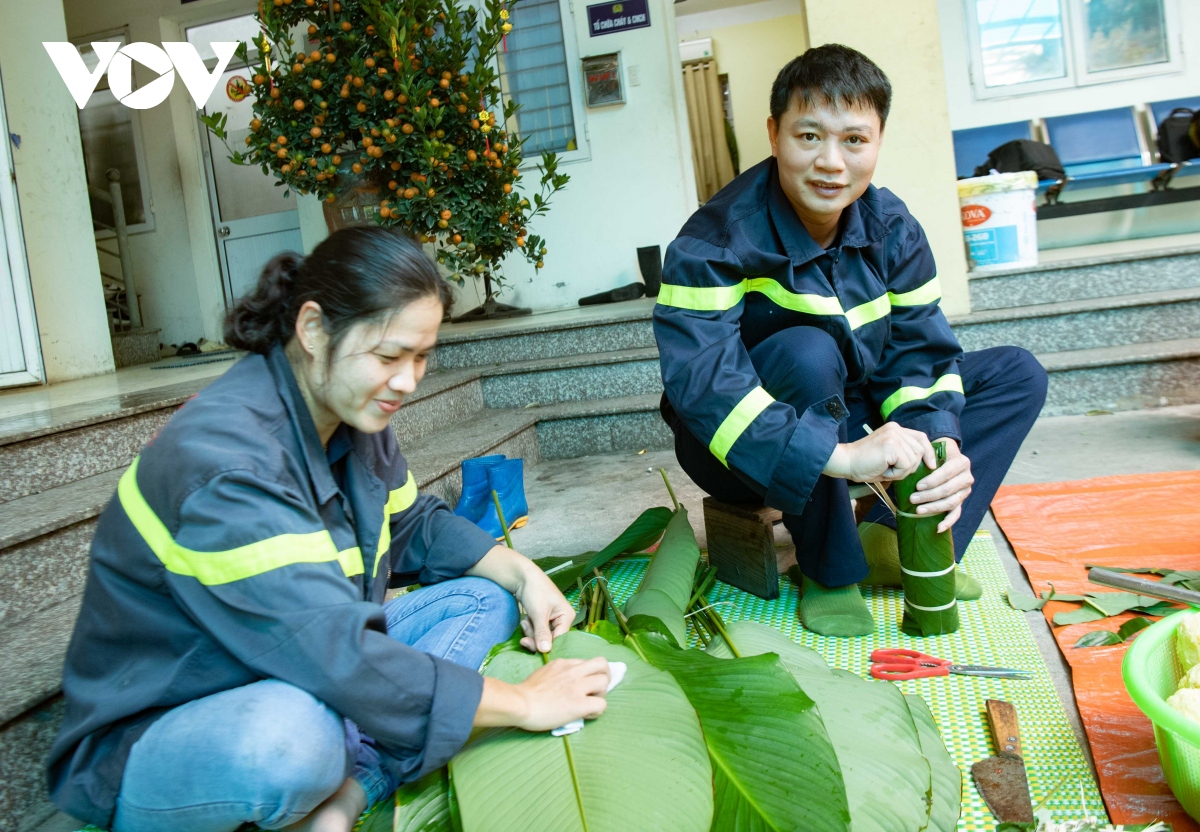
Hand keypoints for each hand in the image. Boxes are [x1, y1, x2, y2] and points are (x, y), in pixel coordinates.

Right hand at [475, 657, 610, 730]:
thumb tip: (564, 684)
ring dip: (601, 694)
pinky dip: (597, 711)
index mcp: (563, 663)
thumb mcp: (543, 672)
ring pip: (604, 682)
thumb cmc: (525, 692)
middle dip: (604, 676)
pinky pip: (601, 704)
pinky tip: (586, 715)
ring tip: (591, 703)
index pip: (587, 662)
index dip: (589, 674)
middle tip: (597, 690)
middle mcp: (573, 671)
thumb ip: (557, 674)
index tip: (583, 684)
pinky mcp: (579, 704)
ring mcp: (577, 686)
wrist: (519, 704)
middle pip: (602, 664)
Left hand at [515, 566, 574, 653]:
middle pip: (550, 640)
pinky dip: (529, 627)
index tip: (530, 646)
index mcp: (567, 617)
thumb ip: (542, 633)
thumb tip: (545, 651)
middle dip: (535, 637)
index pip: (559, 639)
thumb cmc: (535, 590)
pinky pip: (536, 631)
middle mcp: (562, 620)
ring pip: (541, 637)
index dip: (546, 646)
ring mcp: (551, 620)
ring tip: (526, 620)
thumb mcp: (538, 613)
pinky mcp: (542, 620)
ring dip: (531, 631)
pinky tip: (525, 619)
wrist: (522, 577)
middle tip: (524, 638)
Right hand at [823, 422, 935, 483]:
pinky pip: (906, 465)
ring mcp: (894, 435)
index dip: (928, 452)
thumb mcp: (889, 456)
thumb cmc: (864, 464)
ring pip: (914, 459)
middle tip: (893, 471)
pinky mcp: (891, 445)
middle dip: (912, 466)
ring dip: (902, 471)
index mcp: (895, 429)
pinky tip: (884, 470)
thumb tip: (927, 464)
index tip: (931, 465)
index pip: (921, 437)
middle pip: (920, 450)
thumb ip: (905, 454)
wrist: (845, 462)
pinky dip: (897, 473)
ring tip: (886, 469)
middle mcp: (896, 429)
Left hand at [909, 438, 972, 532]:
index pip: (946, 474)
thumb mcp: (934, 449)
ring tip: (918, 510)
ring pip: (951, 502)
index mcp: (961, 463)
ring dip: (934, 508)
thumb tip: (920, 467)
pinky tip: (938, 528)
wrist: (947, 456)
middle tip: (913, 499)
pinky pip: (956, 513)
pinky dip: (948, 522)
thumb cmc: (937, 453)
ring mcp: (965, 490)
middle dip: (929, 496)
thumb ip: (928, 455)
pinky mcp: (961, 500)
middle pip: (948, 490)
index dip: (932, 481)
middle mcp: (966, 477)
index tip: (918, 486)